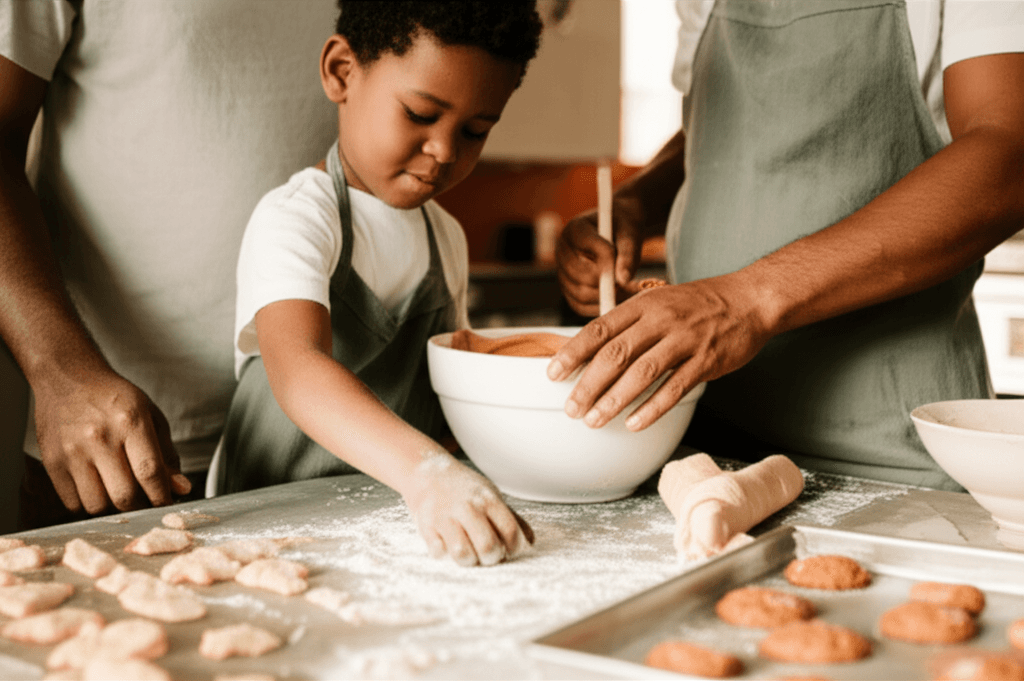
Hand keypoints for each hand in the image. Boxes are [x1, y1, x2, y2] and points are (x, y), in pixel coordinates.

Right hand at [33, 366, 189, 514]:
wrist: (68, 379)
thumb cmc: (111, 397)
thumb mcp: (150, 415)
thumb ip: (167, 453)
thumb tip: (180, 487)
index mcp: (131, 422)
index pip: (150, 472)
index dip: (162, 495)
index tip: (167, 502)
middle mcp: (100, 437)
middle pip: (124, 495)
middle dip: (140, 506)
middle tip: (145, 501)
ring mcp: (72, 452)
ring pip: (97, 506)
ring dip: (113, 509)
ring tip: (120, 493)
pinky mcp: (52, 462)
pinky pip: (73, 503)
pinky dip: (89, 505)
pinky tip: (97, 489)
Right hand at [402, 452, 533, 566]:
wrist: (427, 472)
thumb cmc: (464, 489)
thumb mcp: (490, 496)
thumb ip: (511, 518)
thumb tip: (530, 541)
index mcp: (488, 500)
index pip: (510, 531)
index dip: (515, 547)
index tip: (510, 550)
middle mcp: (468, 507)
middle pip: (488, 546)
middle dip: (492, 558)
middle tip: (489, 555)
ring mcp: (445, 516)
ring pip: (462, 553)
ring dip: (469, 560)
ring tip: (469, 554)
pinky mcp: (426, 525)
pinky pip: (437, 551)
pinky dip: (443, 553)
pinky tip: (447, 545)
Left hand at [547, 273, 770, 430]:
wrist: (750, 299)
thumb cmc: (698, 304)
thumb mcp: (659, 301)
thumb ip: (628, 324)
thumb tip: (592, 350)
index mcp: (643, 305)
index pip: (599, 329)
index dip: (573, 353)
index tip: (553, 373)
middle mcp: (660, 320)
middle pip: (616, 354)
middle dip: (588, 384)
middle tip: (571, 408)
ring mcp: (684, 340)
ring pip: (642, 373)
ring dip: (614, 400)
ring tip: (594, 420)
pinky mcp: (706, 361)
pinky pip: (675, 388)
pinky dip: (652, 408)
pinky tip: (634, 423)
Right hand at [555, 202, 643, 316]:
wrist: (618, 235)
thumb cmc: (624, 231)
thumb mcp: (630, 235)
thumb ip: (628, 254)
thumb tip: (623, 280)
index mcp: (574, 229)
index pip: (586, 246)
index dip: (607, 258)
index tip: (625, 262)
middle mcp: (562, 251)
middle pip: (581, 275)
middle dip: (607, 281)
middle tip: (628, 281)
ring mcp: (562, 272)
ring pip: (580, 294)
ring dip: (606, 296)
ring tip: (627, 290)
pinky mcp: (568, 289)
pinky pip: (580, 306)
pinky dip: (600, 307)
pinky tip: (618, 298)